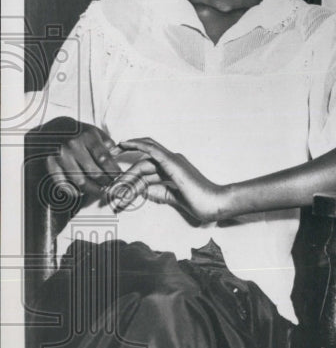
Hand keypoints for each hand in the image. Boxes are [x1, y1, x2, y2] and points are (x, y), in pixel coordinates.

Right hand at [44, 123, 118, 199]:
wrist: (54, 128)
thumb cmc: (79, 133)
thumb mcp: (96, 132)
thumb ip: (108, 145)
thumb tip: (116, 162)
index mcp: (88, 137)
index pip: (105, 159)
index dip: (114, 172)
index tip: (119, 178)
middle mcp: (73, 146)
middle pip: (94, 172)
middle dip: (106, 182)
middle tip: (111, 185)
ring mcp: (61, 156)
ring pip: (80, 181)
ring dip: (93, 189)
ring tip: (101, 190)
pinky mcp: (50, 164)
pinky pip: (63, 184)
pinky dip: (74, 191)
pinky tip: (82, 191)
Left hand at [113, 137, 228, 224]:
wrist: (214, 203)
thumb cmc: (200, 202)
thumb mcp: (174, 198)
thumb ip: (159, 192)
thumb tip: (143, 190)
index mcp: (173, 169)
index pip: (146, 171)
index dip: (129, 178)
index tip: (115, 186)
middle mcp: (172, 161)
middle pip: (141, 167)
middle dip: (123, 179)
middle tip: (108, 193)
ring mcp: (173, 160)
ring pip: (142, 164)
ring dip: (126, 177)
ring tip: (114, 192)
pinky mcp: (173, 162)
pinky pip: (152, 150)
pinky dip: (137, 145)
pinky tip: (123, 144)